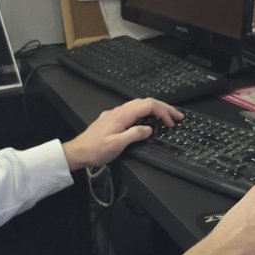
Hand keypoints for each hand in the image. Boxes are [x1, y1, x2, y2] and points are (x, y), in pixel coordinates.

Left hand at [61, 98, 183, 170]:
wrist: (78, 152)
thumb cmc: (95, 150)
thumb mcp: (117, 145)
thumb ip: (134, 135)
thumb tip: (149, 129)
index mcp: (122, 115)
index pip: (148, 106)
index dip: (163, 112)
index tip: (172, 122)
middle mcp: (119, 111)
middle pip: (145, 102)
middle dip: (163, 107)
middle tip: (177, 116)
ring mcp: (115, 114)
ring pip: (139, 105)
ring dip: (154, 109)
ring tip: (166, 117)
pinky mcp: (112, 119)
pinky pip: (132, 110)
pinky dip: (145, 112)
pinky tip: (147, 120)